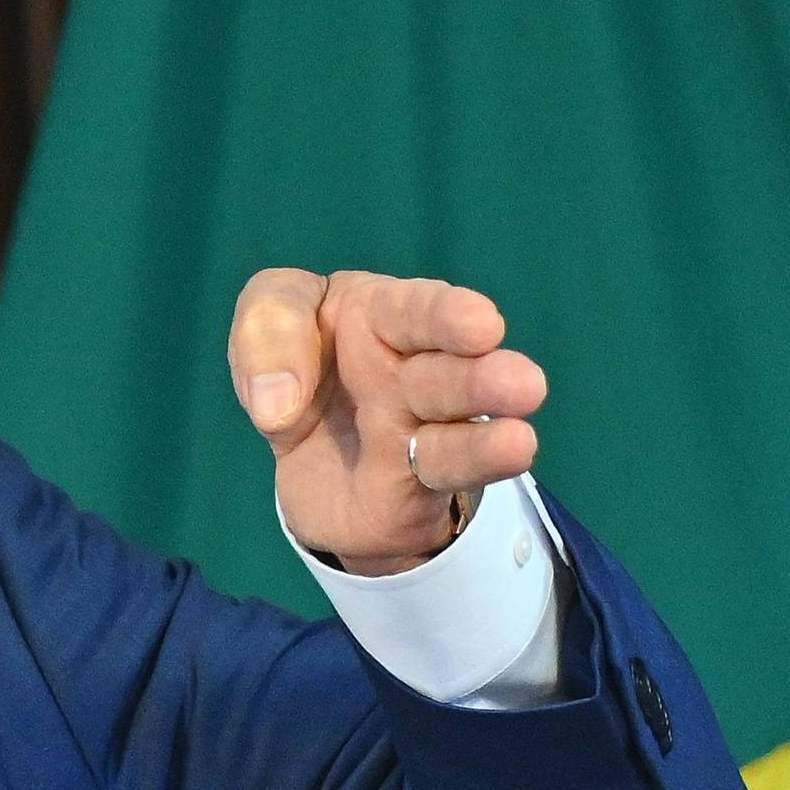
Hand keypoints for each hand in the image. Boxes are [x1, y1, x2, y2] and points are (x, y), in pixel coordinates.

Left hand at [228, 269, 547, 575]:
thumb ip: (265, 335)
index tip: (480, 325)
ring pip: (456, 425)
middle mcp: (414, 366)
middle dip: (481, 379)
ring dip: (484, 437)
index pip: (413, 309)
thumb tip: (276, 406)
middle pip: (447, 372)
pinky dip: (475, 464)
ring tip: (519, 441)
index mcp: (382, 313)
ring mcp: (420, 424)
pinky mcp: (417, 480)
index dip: (446, 315)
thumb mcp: (265, 326)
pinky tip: (513, 452)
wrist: (311, 457)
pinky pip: (444, 469)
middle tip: (524, 384)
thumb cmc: (298, 364)